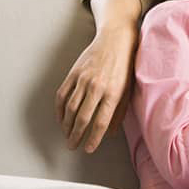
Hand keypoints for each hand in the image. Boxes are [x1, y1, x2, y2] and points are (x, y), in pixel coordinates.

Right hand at [54, 25, 136, 152]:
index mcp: (113, 92)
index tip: (88, 149)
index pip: (100, 122)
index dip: (93, 138)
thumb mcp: (129, 89)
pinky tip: (61, 118)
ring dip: (66, 125)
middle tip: (73, 146)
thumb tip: (109, 133)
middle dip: (76, 135)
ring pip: (70, 108)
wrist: (116, 39)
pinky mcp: (74, 73)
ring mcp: (83, 79)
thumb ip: (119, 111)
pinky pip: (62, 95)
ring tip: (67, 135)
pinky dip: (59, 109)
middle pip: (82, 118)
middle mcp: (97, 87)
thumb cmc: (126, 66)